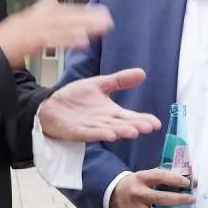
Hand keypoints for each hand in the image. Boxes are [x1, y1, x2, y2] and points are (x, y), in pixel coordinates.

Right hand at [0, 0, 113, 67]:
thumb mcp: (18, 22)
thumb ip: (37, 10)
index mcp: (32, 16)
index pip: (61, 11)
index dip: (80, 11)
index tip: (97, 12)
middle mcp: (34, 20)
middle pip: (66, 16)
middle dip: (87, 17)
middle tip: (107, 18)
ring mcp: (31, 30)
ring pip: (63, 26)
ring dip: (84, 26)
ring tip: (103, 28)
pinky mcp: (29, 41)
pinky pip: (52, 40)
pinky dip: (68, 40)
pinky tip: (83, 42)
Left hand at [39, 68, 161, 142]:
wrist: (50, 104)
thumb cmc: (75, 97)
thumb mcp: (100, 84)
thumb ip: (119, 81)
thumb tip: (142, 73)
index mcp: (111, 112)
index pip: (131, 117)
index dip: (143, 119)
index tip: (156, 123)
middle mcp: (104, 122)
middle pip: (122, 125)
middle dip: (135, 126)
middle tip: (149, 127)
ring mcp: (91, 128)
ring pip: (109, 130)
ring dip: (121, 132)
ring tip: (133, 132)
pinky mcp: (76, 131)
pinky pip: (89, 133)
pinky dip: (99, 134)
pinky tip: (110, 135)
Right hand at [110, 169, 194, 207]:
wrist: (113, 195)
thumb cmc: (136, 183)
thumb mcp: (146, 175)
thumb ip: (166, 177)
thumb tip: (191, 180)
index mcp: (141, 178)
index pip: (159, 176)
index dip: (174, 179)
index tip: (187, 183)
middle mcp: (137, 193)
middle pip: (161, 198)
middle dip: (179, 200)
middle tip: (192, 199)